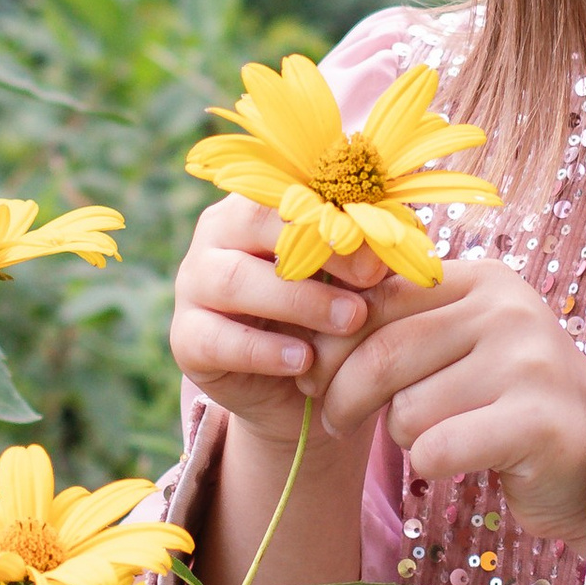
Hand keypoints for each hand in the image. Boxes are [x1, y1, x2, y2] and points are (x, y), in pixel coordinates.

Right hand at [170, 192, 383, 454]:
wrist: (300, 395)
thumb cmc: (331, 319)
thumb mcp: (354, 283)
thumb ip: (367, 254)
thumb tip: (399, 237)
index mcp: (259, 204)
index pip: (290, 189)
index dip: (338, 209)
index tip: (385, 241)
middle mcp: (217, 235)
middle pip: (254, 220)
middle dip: (317, 247)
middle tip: (372, 277)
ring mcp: (194, 285)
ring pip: (233, 278)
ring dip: (297, 299)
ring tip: (350, 320)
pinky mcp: (186, 338)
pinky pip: (215, 337)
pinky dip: (262, 349)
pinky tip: (303, 360)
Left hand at [321, 257, 585, 539]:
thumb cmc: (505, 400)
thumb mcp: (460, 344)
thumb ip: (400, 324)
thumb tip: (306, 326)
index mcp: (484, 279)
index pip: (379, 300)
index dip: (332, 343)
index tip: (314, 376)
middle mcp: (509, 310)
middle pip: (385, 354)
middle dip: (344, 397)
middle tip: (335, 422)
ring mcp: (529, 363)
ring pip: (409, 409)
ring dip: (403, 437)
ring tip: (432, 438)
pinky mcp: (538, 421)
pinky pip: (439, 448)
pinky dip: (430, 464)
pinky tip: (452, 461)